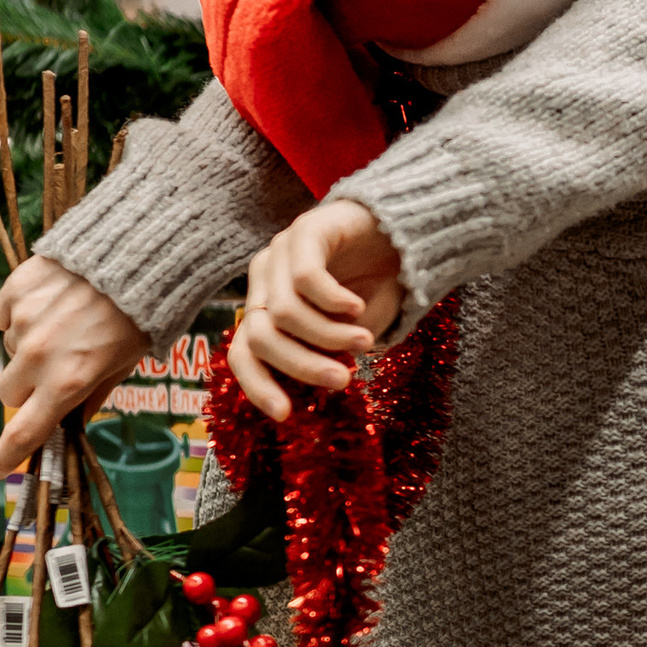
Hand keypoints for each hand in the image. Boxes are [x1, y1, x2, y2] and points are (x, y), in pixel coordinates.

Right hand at [0, 257, 148, 478]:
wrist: (136, 253)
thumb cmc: (139, 314)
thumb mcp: (124, 365)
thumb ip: (91, 395)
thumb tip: (68, 420)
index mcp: (69, 383)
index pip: (26, 432)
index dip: (6, 456)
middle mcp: (40, 357)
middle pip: (8, 393)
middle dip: (25, 389)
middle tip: (51, 370)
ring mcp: (23, 322)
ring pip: (8, 352)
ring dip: (27, 347)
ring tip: (65, 323)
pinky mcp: (15, 289)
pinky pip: (4, 315)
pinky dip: (21, 314)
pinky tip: (51, 301)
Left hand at [228, 198, 405, 420]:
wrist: (404, 237)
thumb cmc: (373, 291)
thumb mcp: (346, 337)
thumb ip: (325, 357)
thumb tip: (317, 391)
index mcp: (265, 308)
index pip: (242, 354)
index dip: (257, 386)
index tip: (286, 415)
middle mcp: (264, 280)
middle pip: (261, 338)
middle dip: (301, 366)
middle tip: (341, 381)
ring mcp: (280, 252)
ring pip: (284, 313)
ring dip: (328, 336)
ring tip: (363, 341)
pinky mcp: (305, 231)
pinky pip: (307, 278)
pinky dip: (334, 302)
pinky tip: (357, 308)